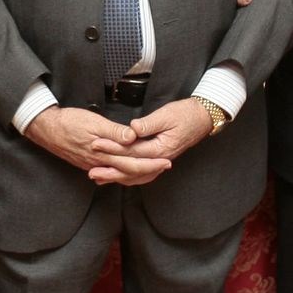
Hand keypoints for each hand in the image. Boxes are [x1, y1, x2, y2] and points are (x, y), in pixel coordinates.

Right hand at [25, 106, 169, 183]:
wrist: (46, 129)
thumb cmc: (70, 122)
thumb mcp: (94, 122)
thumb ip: (114, 131)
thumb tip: (133, 137)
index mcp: (104, 153)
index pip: (133, 162)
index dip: (151, 163)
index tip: (166, 161)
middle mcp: (100, 163)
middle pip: (129, 171)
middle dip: (149, 169)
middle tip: (166, 166)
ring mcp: (93, 165)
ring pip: (120, 174)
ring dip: (137, 173)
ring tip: (152, 170)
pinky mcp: (88, 164)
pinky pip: (109, 173)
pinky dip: (122, 174)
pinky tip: (127, 173)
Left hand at [89, 98, 211, 184]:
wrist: (202, 119)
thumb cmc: (185, 114)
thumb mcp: (166, 115)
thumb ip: (148, 124)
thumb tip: (132, 129)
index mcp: (159, 148)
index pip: (130, 151)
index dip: (112, 148)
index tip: (96, 144)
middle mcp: (159, 160)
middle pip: (130, 169)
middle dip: (109, 169)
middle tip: (90, 170)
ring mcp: (160, 162)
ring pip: (135, 176)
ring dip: (116, 177)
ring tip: (98, 178)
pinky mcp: (158, 161)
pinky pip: (141, 175)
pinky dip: (127, 177)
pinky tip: (116, 177)